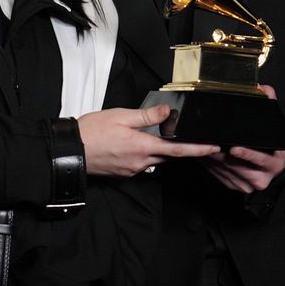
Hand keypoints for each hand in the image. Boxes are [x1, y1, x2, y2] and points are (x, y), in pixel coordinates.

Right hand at [77, 105, 219, 177]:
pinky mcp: (125, 173)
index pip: (177, 149)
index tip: (213, 148)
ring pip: (156, 160)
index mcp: (142, 146)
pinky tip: (139, 144)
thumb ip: (146, 115)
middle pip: (169, 156)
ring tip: (161, 137)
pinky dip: (147, 154)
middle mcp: (140, 162)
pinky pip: (143, 164)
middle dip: (181, 149)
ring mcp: (133, 170)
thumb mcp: (120, 116)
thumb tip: (167, 112)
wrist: (71, 151)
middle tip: (194, 140)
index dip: (198, 149)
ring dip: (162, 151)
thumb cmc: (92, 132)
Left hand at [204, 84, 284, 193]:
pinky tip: (203, 152)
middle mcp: (260, 177)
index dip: (247, 155)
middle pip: (237, 165)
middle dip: (221, 152)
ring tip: (200, 143)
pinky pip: (218, 174)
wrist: (276, 166)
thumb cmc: (274, 146)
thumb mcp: (277, 126)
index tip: (234, 148)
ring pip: (224, 170)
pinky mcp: (234, 186)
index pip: (261, 159)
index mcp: (274, 162)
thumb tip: (263, 89)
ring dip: (212, 157)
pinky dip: (209, 163)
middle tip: (208, 139)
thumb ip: (271, 104)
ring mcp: (246, 184)